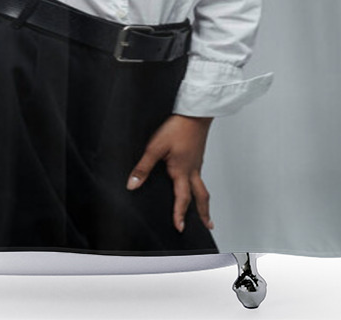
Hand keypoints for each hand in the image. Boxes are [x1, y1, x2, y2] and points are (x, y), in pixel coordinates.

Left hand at [126, 114, 214, 232]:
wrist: (195, 112)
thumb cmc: (178, 127)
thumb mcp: (155, 147)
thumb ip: (144, 167)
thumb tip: (133, 184)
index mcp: (182, 171)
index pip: (182, 198)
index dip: (180, 214)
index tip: (180, 227)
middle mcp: (193, 169)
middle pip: (201, 196)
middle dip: (204, 212)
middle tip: (207, 225)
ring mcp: (197, 161)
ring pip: (202, 185)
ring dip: (203, 199)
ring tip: (204, 208)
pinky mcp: (198, 153)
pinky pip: (200, 173)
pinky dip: (200, 183)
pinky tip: (193, 179)